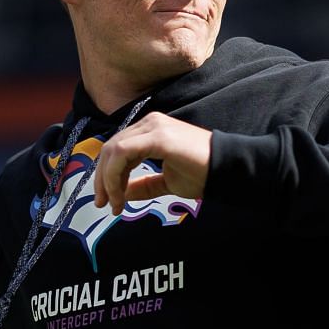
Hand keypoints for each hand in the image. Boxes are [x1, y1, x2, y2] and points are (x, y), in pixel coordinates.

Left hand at [93, 112, 212, 212]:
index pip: (117, 149)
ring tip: (114, 204)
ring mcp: (153, 127)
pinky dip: (115, 174)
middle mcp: (149, 124)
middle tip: (104, 205)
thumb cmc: (202, 174)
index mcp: (150, 131)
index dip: (107, 175)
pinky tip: (120, 194)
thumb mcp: (166, 182)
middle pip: (111, 149)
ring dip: (108, 180)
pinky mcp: (157, 136)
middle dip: (103, 179)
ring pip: (113, 150)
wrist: (226, 169)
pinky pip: (123, 153)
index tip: (109, 202)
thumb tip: (122, 194)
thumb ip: (143, 185)